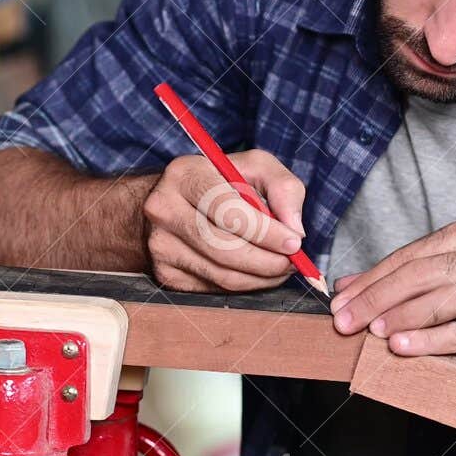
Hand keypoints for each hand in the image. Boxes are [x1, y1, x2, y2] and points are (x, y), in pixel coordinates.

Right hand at [141, 149, 306, 291]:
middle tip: (294, 262)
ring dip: (261, 278)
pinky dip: (244, 285)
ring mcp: (161, 245)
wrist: (172, 202)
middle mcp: (164, 209)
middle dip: (268, 261)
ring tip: (281, 268)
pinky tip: (257, 273)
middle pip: (224, 248)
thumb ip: (283, 187)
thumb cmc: (221, 181)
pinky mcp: (165, 273)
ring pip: (222, 275)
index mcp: (185, 175)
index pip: (227, 210)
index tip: (293, 242)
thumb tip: (294, 228)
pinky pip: (214, 288)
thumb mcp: (255, 167)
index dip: (265, 231)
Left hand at [329, 219, 455, 375]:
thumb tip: (347, 285)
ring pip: (442, 301)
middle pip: (422, 275)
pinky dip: (429, 340)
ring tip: (371, 330)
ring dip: (401, 316)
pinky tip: (402, 347)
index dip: (372, 277)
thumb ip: (408, 274)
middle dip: (377, 298)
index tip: (341, 298)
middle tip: (345, 319)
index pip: (411, 255)